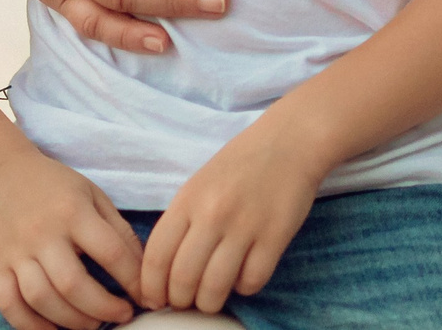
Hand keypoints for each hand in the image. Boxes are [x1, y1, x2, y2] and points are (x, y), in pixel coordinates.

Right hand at [0, 150, 140, 329]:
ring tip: (94, 324)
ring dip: (71, 320)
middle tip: (123, 315)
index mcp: (73, 212)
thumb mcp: (92, 194)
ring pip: (41, 299)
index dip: (133, 279)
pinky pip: (9, 304)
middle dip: (103, 308)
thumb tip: (141, 266)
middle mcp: (43, 234)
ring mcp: (17, 253)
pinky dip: (30, 324)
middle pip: (72, 283)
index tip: (147, 295)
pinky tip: (53, 329)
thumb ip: (117, 228)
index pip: (110, 252)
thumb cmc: (54, 185)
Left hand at [140, 122, 323, 312]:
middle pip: (183, 279)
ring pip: (215, 288)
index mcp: (188, 199)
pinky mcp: (276, 235)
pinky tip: (244, 275)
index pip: (156, 257)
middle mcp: (213, 214)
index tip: (155, 300)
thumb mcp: (198, 185)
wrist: (290, 140)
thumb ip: (181, 223)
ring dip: (210, 302)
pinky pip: (252, 281)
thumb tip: (163, 272)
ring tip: (212, 297)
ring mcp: (245, 225)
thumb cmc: (240, 164)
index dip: (151, 288)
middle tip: (186, 301)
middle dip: (180, 300)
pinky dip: (245, 287)